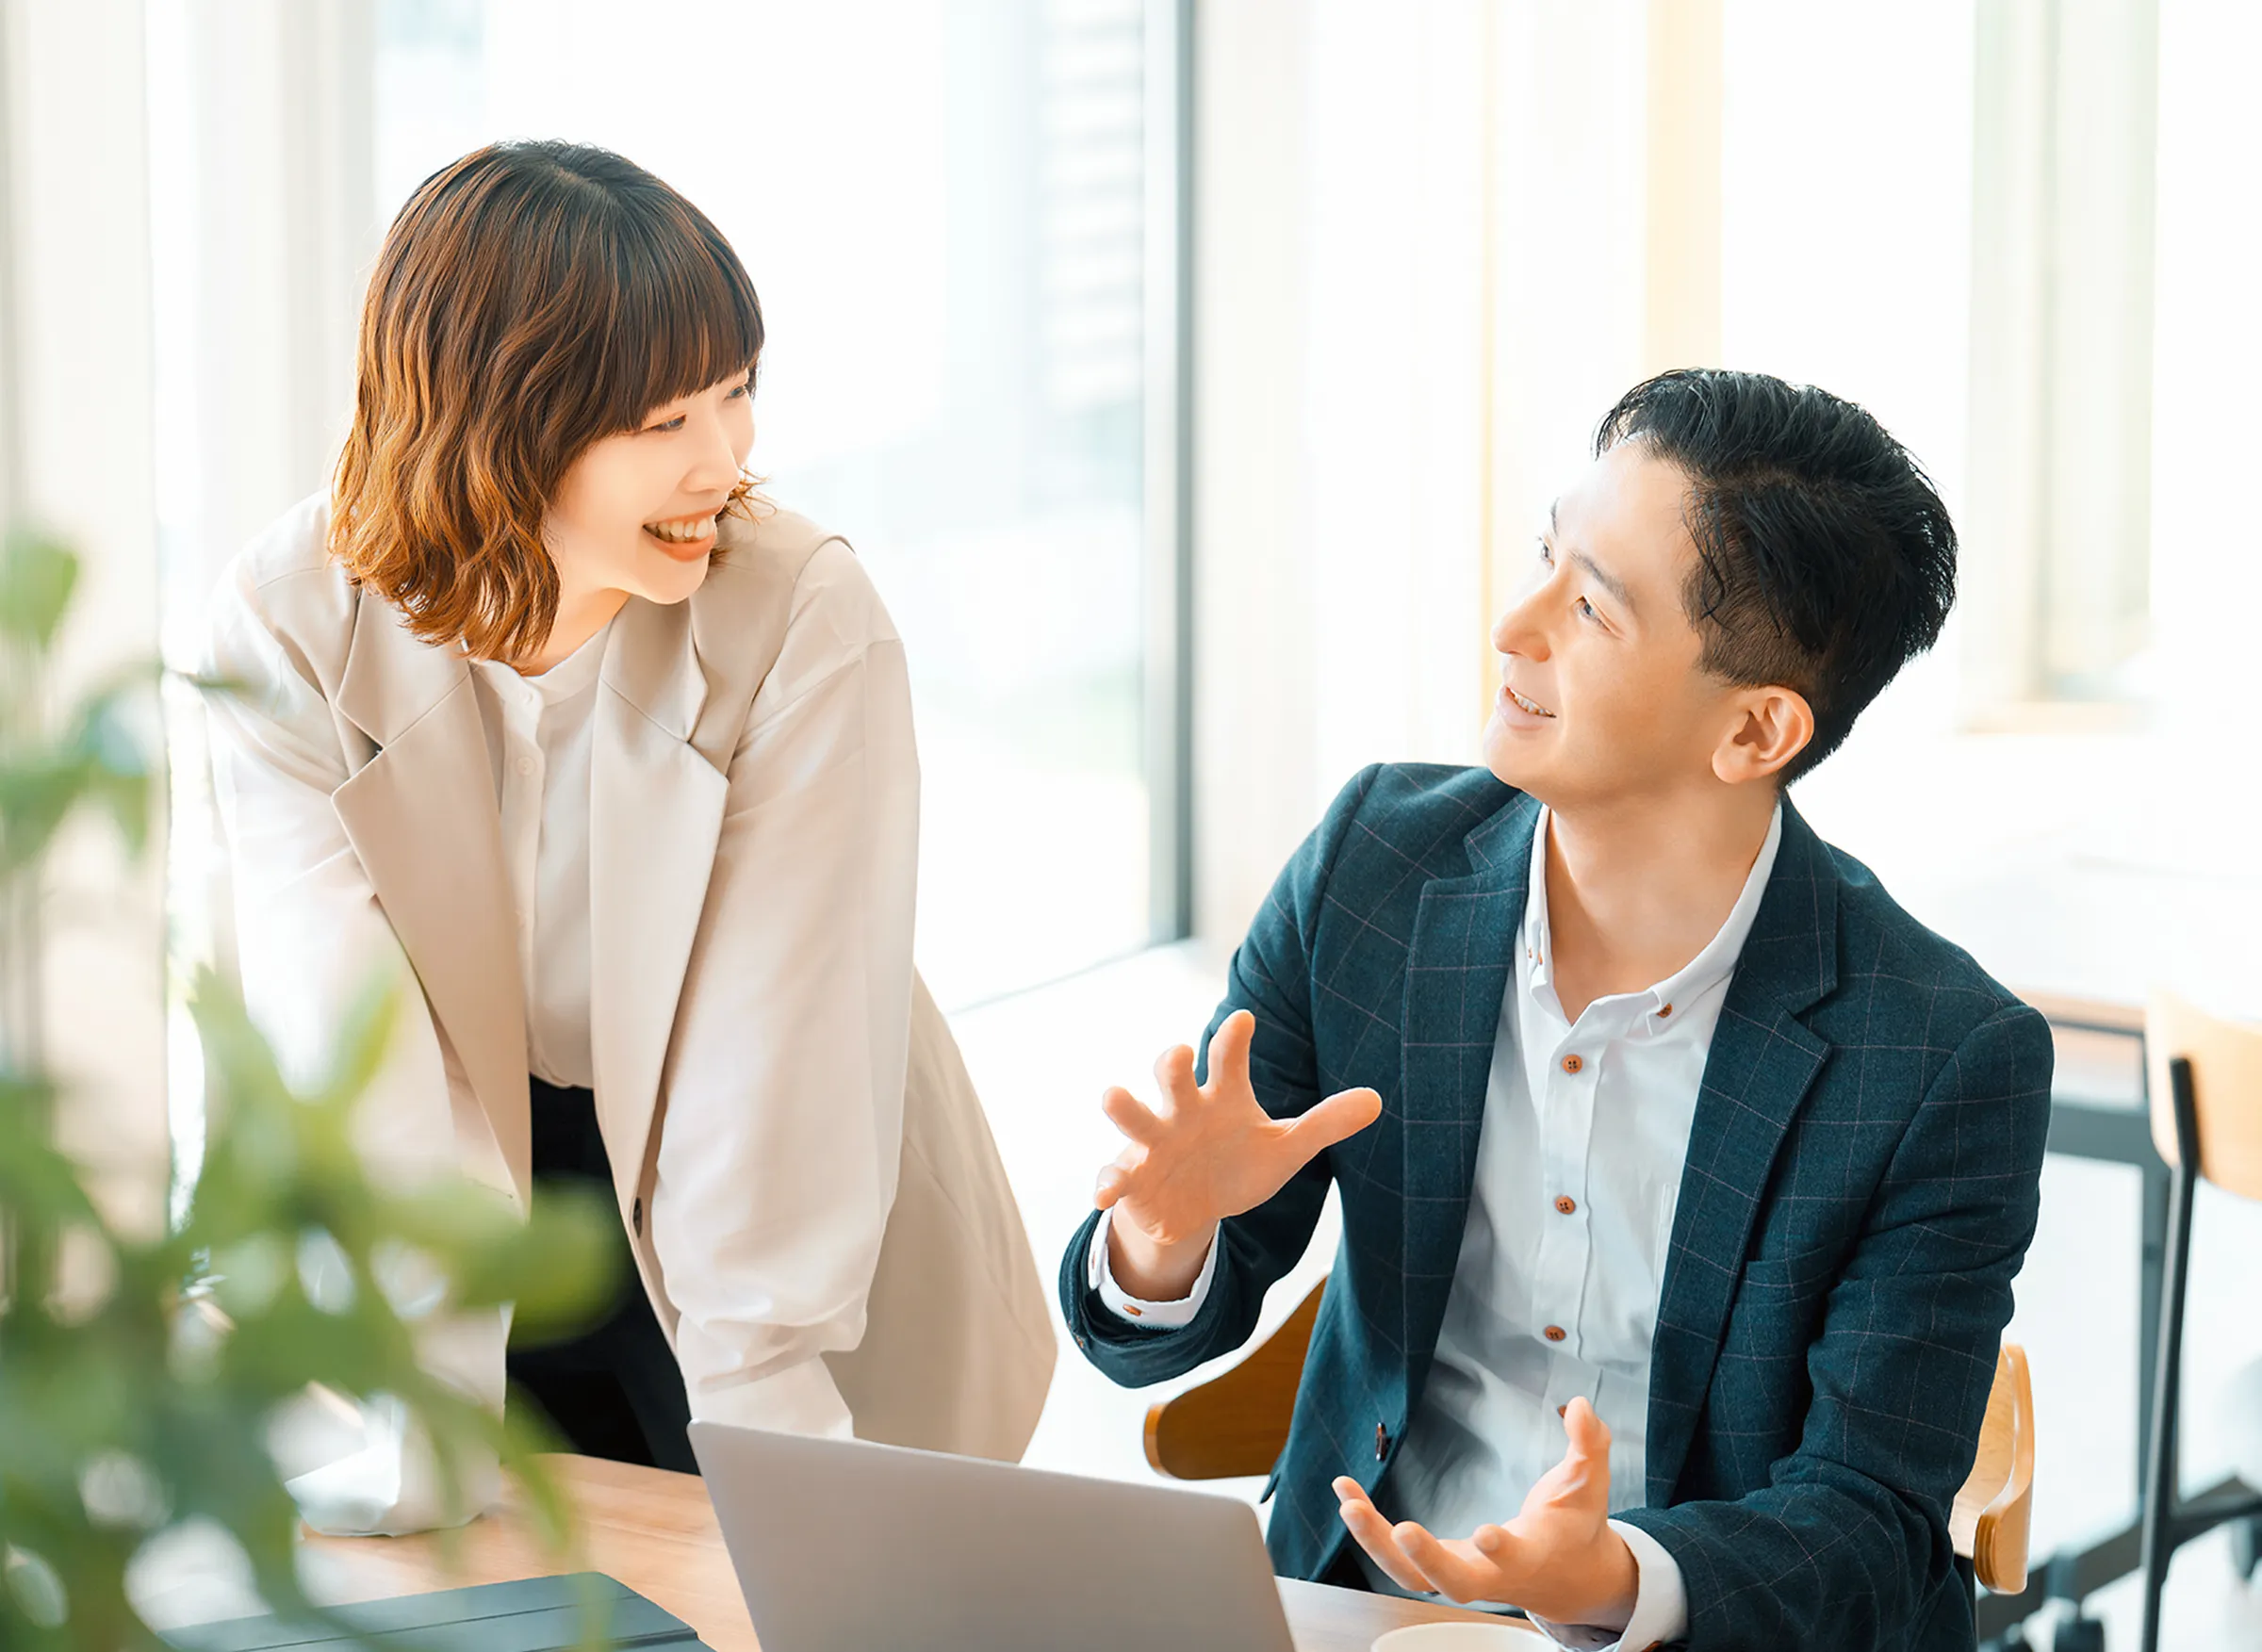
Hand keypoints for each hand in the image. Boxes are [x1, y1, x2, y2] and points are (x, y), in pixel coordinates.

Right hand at [1094, 1010, 1380, 1298]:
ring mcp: (1154, 1141)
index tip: (1245, 1019)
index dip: (1235, 1038)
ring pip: (1133, 1114)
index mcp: (1221, 1096)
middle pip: (1172, 1076)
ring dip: (1123, 1104)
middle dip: (1170, 1063)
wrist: (1192, 1207)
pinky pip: (1114, 1175)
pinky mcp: (1132, 1176)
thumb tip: (1378, 1099)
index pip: (1228, 1058)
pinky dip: (1107, 1181)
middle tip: (1177, 1053)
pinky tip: (1105, 1193)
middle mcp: (1183, 1109)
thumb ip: (1326, 1123)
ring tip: (1113, 1094)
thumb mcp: (1285, 1148)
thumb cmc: (1237, 1164)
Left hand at [1332, 1397, 1637, 1628]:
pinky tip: (1346, 1496)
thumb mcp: (1589, 1483)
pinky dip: (1370, 1530)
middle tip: (1403, 1530)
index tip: (1484, 1532)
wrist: (1566, 1577)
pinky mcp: (1436, 1567)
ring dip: (1377, 1543)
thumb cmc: (1574, 1526)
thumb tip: (1580, 1404)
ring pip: (1411, 1576)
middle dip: (1427, 1560)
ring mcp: (1459, 1574)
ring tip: (1349, 1503)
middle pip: (1455, 1583)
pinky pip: (1396, 1557)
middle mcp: (1491, 1575)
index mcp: (1529, 1556)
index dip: (1498, 1550)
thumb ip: (1588, 1444)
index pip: (1512, 1560)